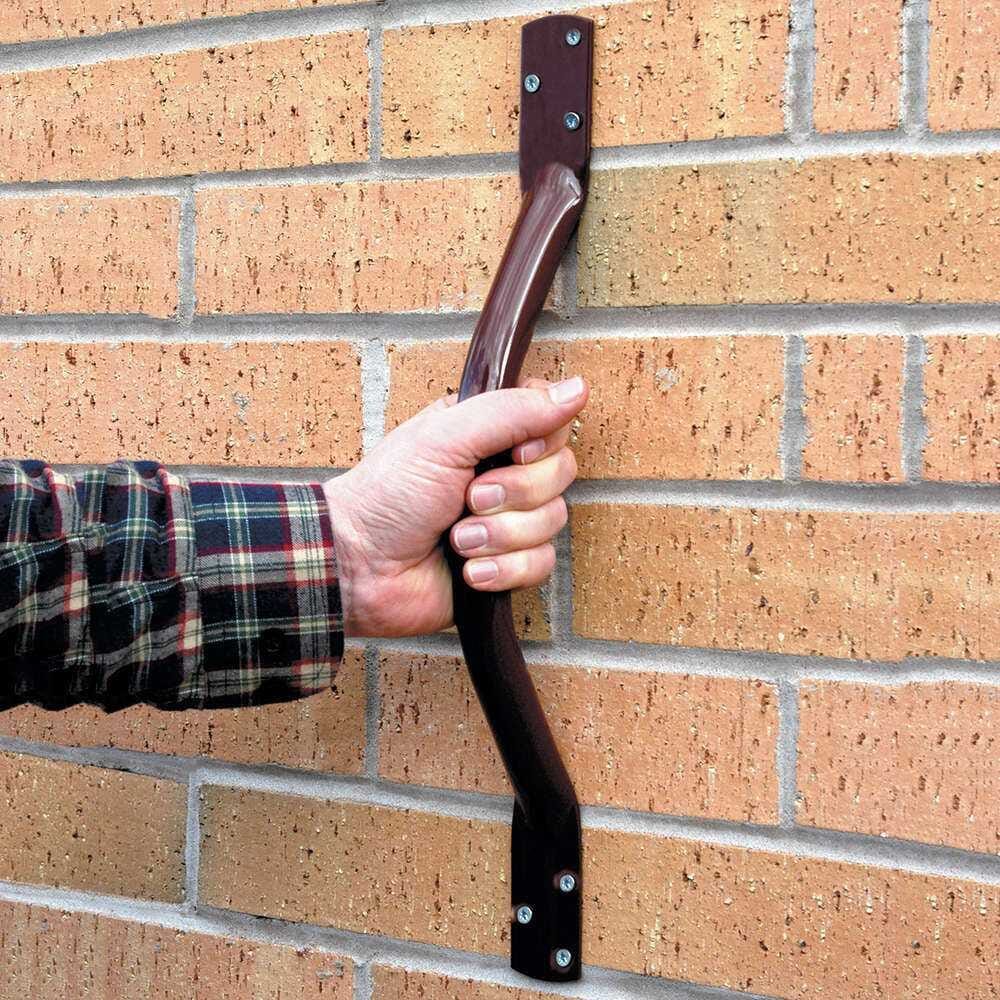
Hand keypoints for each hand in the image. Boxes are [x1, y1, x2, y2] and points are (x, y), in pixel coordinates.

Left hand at [322, 376, 587, 636]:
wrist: (359, 567)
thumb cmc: (388, 495)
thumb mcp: (446, 437)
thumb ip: (512, 410)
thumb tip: (577, 388)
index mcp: (488, 433)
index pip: (552, 424)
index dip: (543, 442)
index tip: (514, 451)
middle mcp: (502, 472)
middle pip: (560, 474)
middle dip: (514, 493)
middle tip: (469, 499)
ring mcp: (507, 521)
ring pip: (553, 522)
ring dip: (501, 535)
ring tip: (457, 539)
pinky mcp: (507, 567)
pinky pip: (541, 564)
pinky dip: (503, 569)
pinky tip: (469, 572)